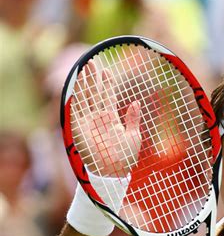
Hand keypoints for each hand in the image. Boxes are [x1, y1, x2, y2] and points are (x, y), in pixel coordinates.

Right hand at [72, 61, 141, 176]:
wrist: (112, 174)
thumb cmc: (125, 160)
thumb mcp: (133, 137)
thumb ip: (133, 120)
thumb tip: (135, 103)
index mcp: (111, 120)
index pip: (108, 98)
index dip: (108, 84)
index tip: (108, 70)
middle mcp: (98, 119)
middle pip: (95, 93)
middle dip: (94, 78)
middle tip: (94, 61)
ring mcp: (88, 122)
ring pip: (86, 96)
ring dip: (86, 81)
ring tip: (87, 65)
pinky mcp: (78, 127)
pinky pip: (76, 107)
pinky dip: (77, 93)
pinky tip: (78, 81)